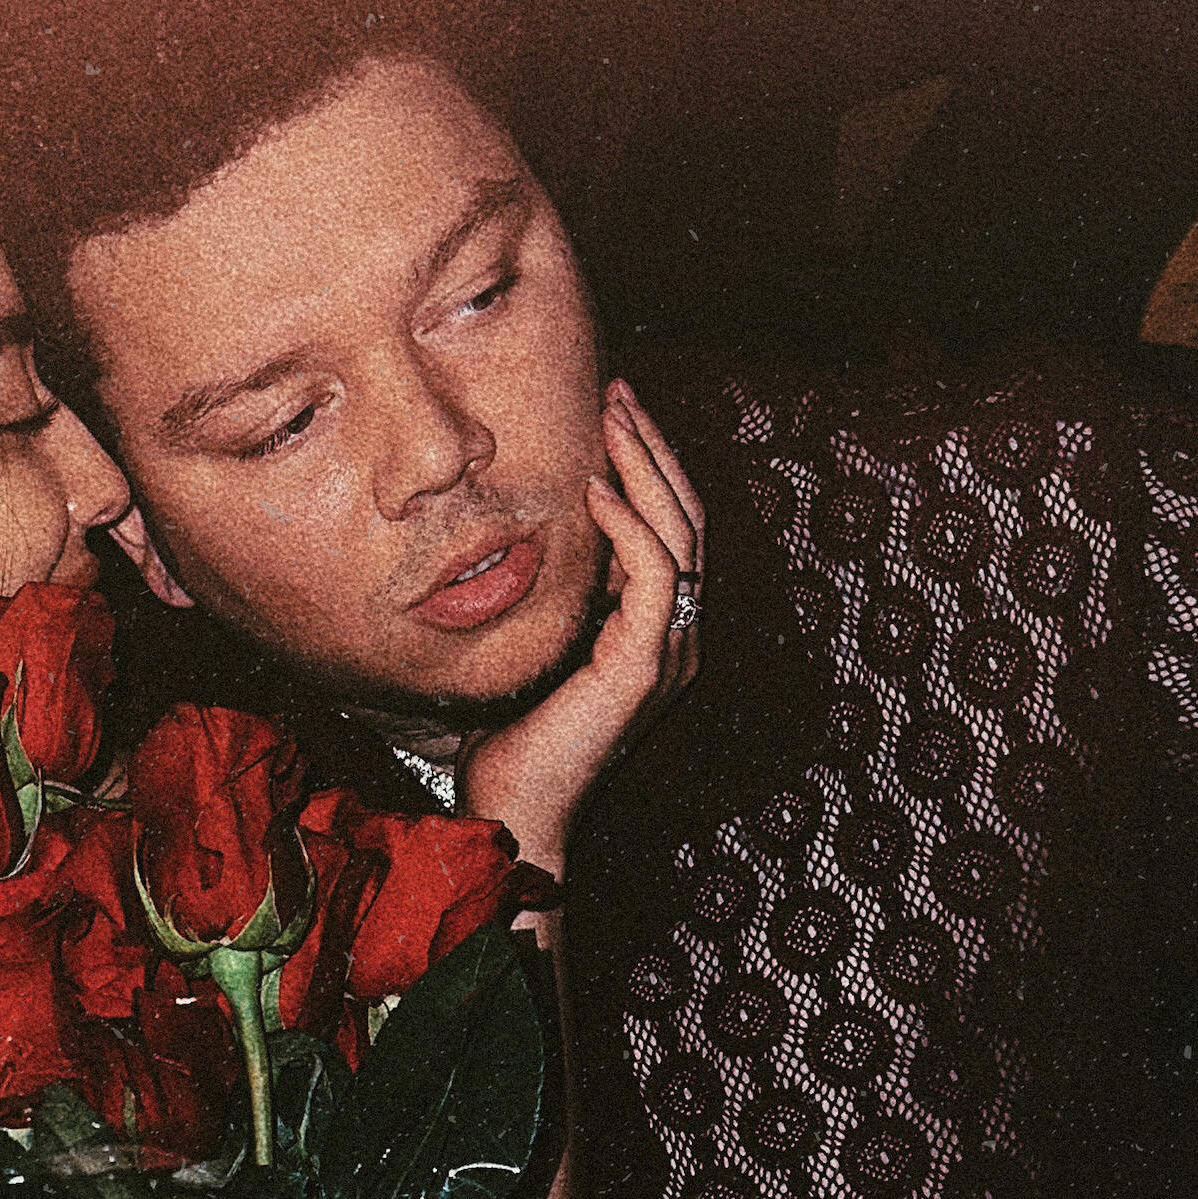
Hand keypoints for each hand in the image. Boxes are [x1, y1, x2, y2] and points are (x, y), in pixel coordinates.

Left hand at [456, 377, 705, 869]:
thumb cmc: (511, 737)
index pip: (671, 529)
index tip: (613, 411)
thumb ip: (560, 593)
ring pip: (680, 535)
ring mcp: (669, 651)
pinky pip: (654, 575)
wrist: (512, 808)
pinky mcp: (645, 665)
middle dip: (655, 448)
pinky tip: (595, 487)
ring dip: (647, 467)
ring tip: (613, 415)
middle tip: (620, 390)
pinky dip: (628, 524)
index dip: (649, 466)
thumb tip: (539, 529)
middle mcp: (677, 637)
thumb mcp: (538, 643)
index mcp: (656, 631)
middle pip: (687, 519)